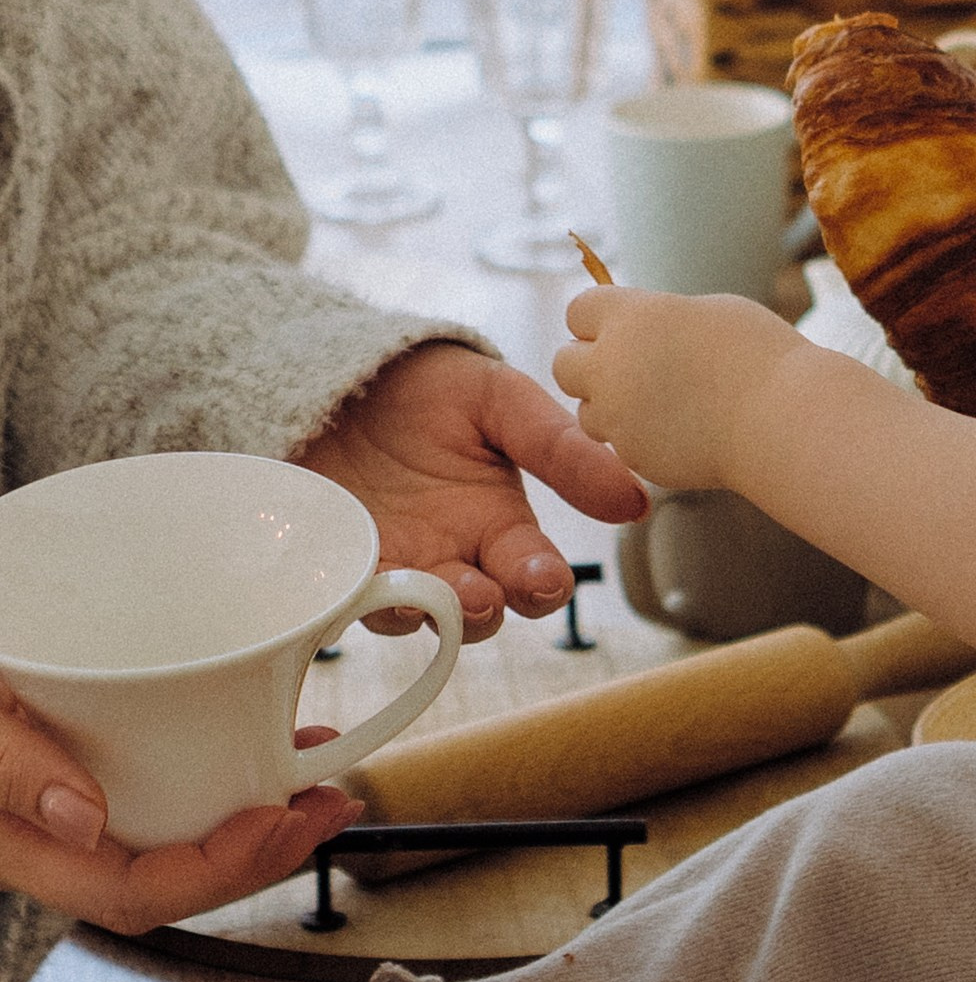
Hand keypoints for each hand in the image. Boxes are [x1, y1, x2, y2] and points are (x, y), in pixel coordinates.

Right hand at [0, 681, 361, 935]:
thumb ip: (10, 768)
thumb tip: (83, 820)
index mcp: (28, 844)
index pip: (135, 893)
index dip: (218, 871)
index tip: (280, 820)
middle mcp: (66, 835)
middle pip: (178, 877)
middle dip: (265, 854)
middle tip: (332, 807)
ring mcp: (89, 802)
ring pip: (186, 836)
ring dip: (265, 819)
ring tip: (326, 785)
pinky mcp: (108, 761)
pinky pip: (177, 788)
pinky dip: (236, 775)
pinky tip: (280, 746)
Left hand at [295, 342, 648, 641]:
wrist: (339, 366)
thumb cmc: (430, 383)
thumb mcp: (504, 400)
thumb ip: (563, 450)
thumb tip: (635, 502)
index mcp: (500, 523)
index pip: (533, 573)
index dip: (542, 584)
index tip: (546, 578)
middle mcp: (451, 555)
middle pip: (480, 612)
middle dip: (483, 611)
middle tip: (483, 595)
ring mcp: (393, 563)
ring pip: (416, 616)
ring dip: (423, 614)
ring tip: (422, 595)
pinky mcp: (334, 558)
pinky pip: (347, 596)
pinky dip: (355, 599)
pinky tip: (361, 584)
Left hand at [554, 287, 802, 489]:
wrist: (784, 420)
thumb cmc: (760, 356)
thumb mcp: (706, 312)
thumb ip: (659, 319)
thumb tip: (638, 329)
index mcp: (630, 318)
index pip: (578, 310)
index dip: (599, 319)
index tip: (623, 328)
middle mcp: (611, 366)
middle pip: (564, 364)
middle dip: (588, 365)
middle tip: (626, 369)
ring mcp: (619, 417)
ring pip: (587, 412)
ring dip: (610, 408)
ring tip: (660, 402)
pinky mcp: (635, 457)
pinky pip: (621, 446)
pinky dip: (640, 439)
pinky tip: (682, 431)